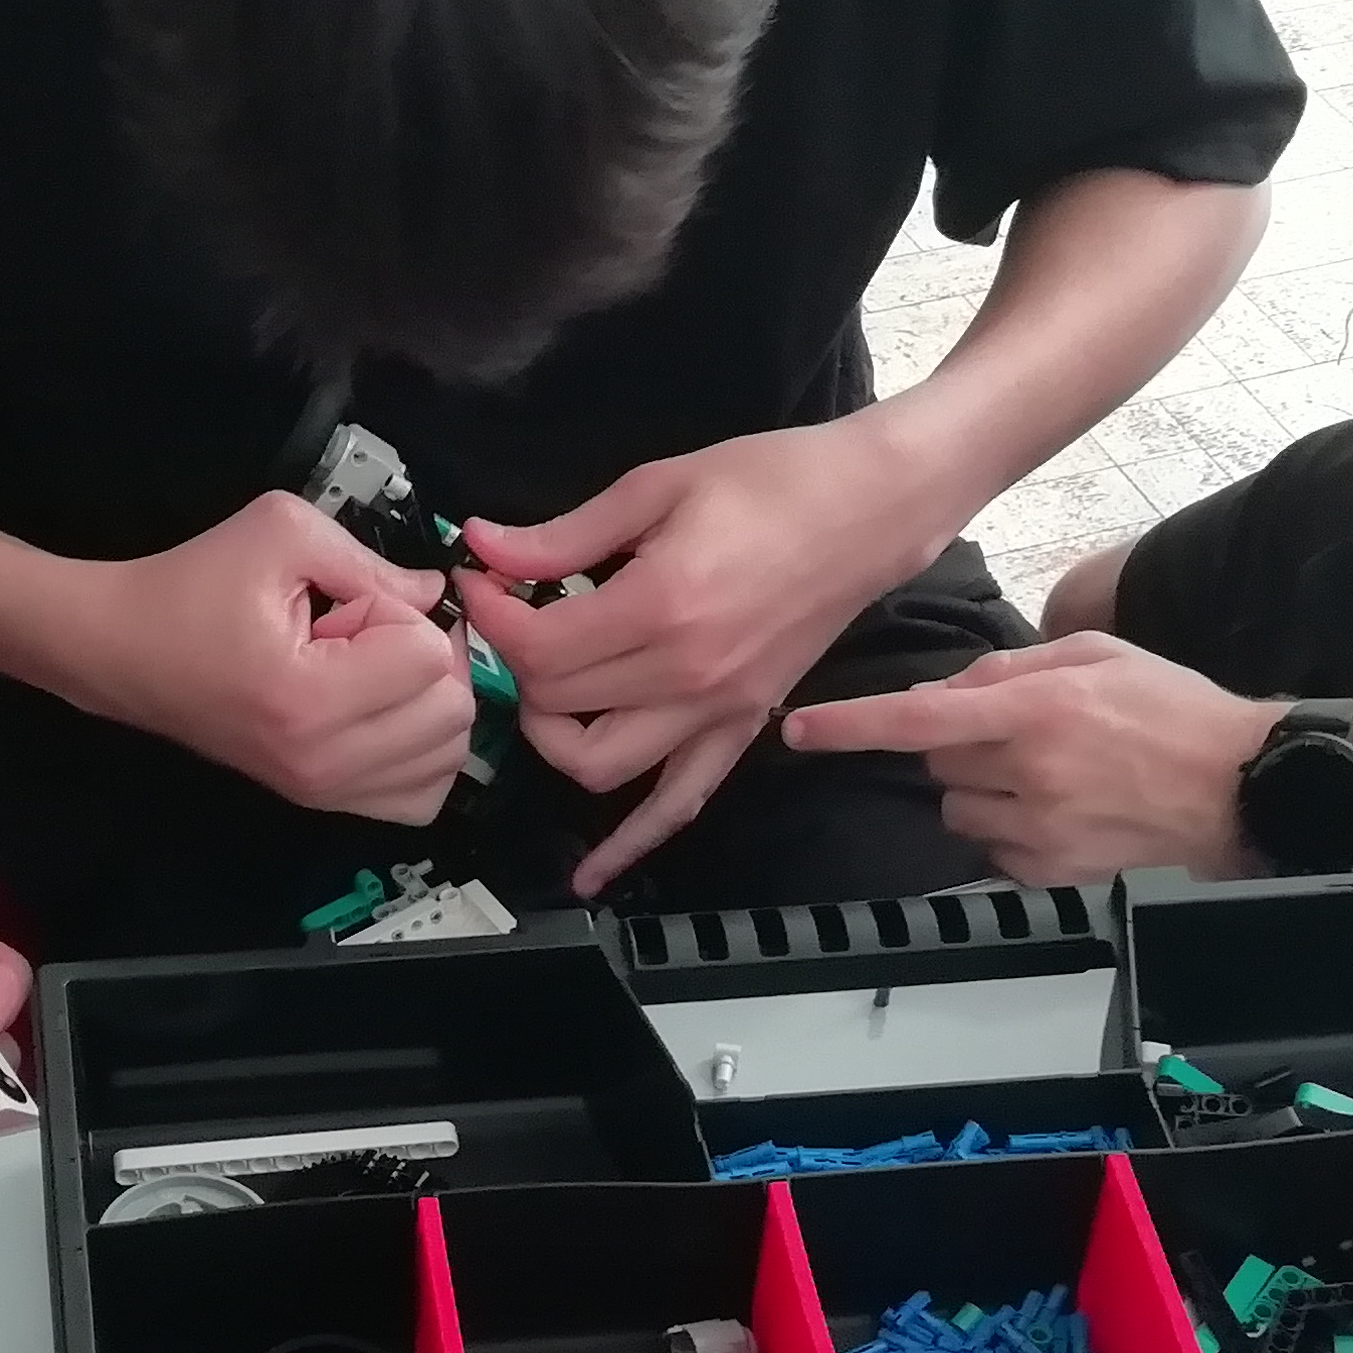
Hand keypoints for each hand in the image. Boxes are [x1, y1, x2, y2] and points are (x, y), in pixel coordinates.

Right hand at [64, 493, 465, 823]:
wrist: (122, 650)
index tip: (344, 605)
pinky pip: (420, 796)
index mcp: (309, 697)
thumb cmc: (192, 585)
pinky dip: (422, 753)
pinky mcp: (322, 805)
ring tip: (370, 674)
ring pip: (448, 756)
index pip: (429, 657)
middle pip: (452, 712)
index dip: (398, 613)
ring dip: (427, 703)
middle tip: (363, 634)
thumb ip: (372, 562)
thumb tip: (435, 595)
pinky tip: (387, 714)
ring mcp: (323, 794)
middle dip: (423, 658)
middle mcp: (322, 763)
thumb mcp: (281, 533)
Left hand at [461, 421, 938, 893]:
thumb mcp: (658, 486)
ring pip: (598, 766)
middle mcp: (686, 674)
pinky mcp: (741, 727)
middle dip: (514, 660)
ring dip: (553, 736)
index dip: (491, 614)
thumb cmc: (777, 481)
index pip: (538, 647)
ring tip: (545, 690)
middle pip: (557, 703)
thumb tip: (486, 547)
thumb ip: (565, 535)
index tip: (481, 579)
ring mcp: (716, 711)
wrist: (871, 508)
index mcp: (661, 606)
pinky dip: (633, 841)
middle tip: (512, 616)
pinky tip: (594, 870)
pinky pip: (679, 803)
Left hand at [781, 636, 1274, 885]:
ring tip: (1047, 774)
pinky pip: (991, 849)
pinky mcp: (1048, 870)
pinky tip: (1061, 810)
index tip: (800, 730)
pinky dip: (1008, 829)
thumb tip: (953, 686)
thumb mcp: (1095, 655)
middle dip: (957, 742)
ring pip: (958, 808)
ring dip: (980, 789)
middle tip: (1017, 732)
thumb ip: (1014, 665)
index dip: (851, 725)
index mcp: (1034, 709)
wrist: (1237, 786)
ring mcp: (1036, 828)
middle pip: (936, 759)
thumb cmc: (1172, 711)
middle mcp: (1026, 771)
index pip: (918, 717)